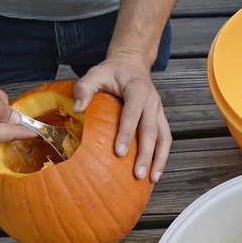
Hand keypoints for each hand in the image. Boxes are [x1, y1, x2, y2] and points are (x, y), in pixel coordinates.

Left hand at [72, 54, 171, 182]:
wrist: (132, 63)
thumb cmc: (112, 72)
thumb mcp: (95, 74)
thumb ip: (84, 88)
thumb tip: (76, 108)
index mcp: (138, 89)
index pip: (132, 114)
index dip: (126, 133)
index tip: (119, 153)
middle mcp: (152, 101)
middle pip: (151, 130)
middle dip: (146, 154)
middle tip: (137, 174)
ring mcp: (159, 111)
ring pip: (164, 138)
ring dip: (159, 159)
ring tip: (152, 179)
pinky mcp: (160, 119)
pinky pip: (165, 139)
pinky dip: (161, 156)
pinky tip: (154, 172)